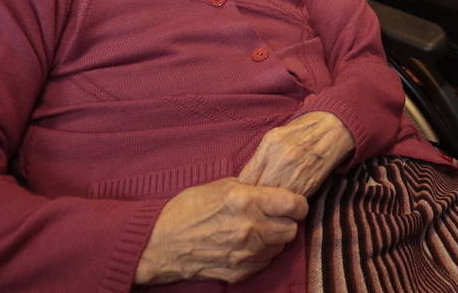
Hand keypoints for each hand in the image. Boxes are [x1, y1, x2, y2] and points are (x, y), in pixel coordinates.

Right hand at [133, 179, 306, 284]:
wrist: (160, 244)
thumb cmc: (188, 209)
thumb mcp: (222, 185)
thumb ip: (253, 188)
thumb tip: (274, 189)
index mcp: (246, 200)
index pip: (295, 205)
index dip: (298, 203)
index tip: (292, 203)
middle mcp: (250, 228)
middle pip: (292, 229)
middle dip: (287, 221)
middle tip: (274, 216)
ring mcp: (246, 253)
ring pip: (280, 246)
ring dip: (275, 238)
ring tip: (257, 229)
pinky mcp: (240, 271)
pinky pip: (265, 261)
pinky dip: (261, 253)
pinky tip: (246, 244)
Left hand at [237, 111, 354, 197]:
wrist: (333, 129)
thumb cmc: (303, 132)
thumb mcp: (275, 137)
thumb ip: (259, 159)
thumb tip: (244, 183)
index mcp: (269, 146)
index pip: (246, 180)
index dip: (243, 191)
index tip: (244, 197)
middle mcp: (281, 160)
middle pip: (258, 193)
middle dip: (255, 201)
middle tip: (255, 205)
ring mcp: (295, 174)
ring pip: (273, 201)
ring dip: (270, 206)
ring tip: (269, 207)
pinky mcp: (308, 185)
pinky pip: (290, 202)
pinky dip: (285, 206)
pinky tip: (284, 203)